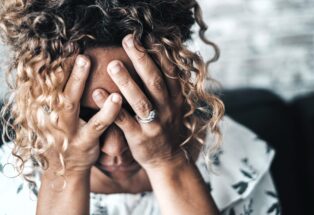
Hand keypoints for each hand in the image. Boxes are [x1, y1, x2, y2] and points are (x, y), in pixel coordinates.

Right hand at [43, 55, 122, 175]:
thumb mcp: (61, 114)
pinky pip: (96, 125)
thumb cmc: (68, 133)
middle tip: (80, 50)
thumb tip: (77, 68)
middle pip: (58, 86)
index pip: (54, 80)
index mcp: (49, 105)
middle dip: (69, 68)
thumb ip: (67, 94)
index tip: (72, 45)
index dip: (62, 63)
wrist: (65, 167)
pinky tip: (117, 98)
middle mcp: (53, 115)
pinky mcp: (83, 141)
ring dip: (81, 83)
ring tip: (101, 67)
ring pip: (72, 103)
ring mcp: (66, 129)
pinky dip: (106, 111)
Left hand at [93, 34, 187, 170]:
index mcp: (175, 98)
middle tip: (127, 40)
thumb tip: (158, 60)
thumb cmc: (165, 128)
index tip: (147, 36)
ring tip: (112, 64)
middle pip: (154, 81)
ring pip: (141, 101)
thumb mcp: (173, 106)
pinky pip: (124, 121)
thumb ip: (166, 86)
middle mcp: (167, 109)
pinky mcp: (140, 138)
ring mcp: (154, 124)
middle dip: (141, 59)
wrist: (167, 159)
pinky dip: (111, 107)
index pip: (170, 72)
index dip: (159, 54)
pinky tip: (96, 92)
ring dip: (126, 82)